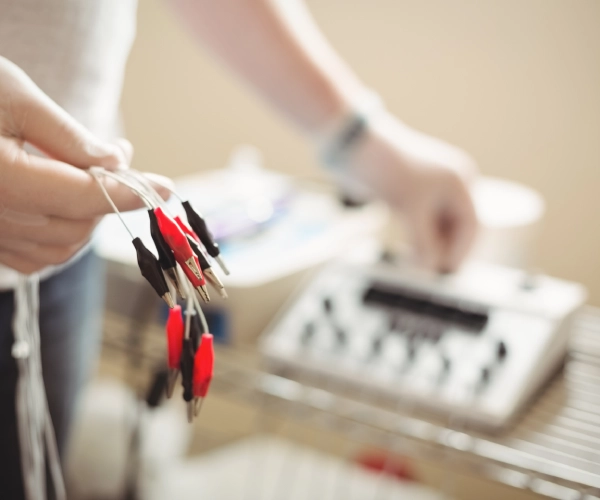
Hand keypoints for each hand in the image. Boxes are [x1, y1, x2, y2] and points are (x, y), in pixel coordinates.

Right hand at [0, 56, 167, 273]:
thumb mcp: (13, 95)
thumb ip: (67, 135)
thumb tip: (115, 162)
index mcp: (0, 177)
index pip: (84, 194)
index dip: (130, 192)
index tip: (167, 187)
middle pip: (76, 224)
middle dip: (109, 197)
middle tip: (119, 158)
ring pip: (59, 247)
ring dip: (89, 219)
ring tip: (91, 176)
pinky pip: (33, 257)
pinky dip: (62, 238)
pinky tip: (66, 206)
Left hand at [346, 111, 477, 271]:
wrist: (351, 143)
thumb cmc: (384, 167)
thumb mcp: (408, 207)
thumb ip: (423, 241)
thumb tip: (431, 270)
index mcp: (459, 181)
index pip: (472, 225)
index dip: (461, 251)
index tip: (446, 273)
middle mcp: (450, 183)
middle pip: (458, 227)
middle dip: (446, 250)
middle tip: (432, 275)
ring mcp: (431, 187)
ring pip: (439, 226)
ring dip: (431, 246)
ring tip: (418, 267)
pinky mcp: (411, 192)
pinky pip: (423, 221)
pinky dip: (419, 238)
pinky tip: (410, 253)